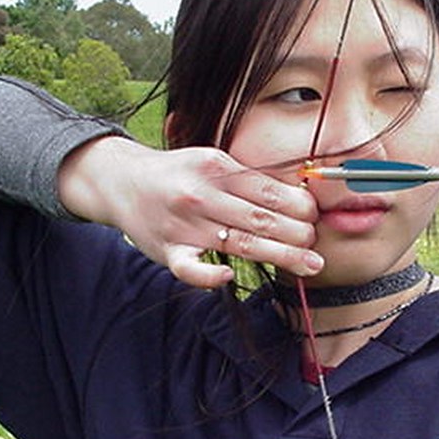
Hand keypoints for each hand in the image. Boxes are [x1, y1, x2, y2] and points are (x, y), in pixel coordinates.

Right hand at [57, 136, 321, 287]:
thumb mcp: (211, 161)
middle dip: (296, 233)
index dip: (298, 205)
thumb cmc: (179, 174)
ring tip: (309, 264)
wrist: (122, 181)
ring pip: (239, 243)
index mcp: (216, 168)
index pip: (266, 190)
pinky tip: (227, 277)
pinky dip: (206, 275)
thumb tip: (298, 193)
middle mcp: (201, 196)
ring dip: (279, 256)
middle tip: (316, 244)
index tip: (316, 215)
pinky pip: (189, 268)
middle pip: (259, 219)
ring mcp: (184, 226)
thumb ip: (247, 178)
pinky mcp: (168, 251)